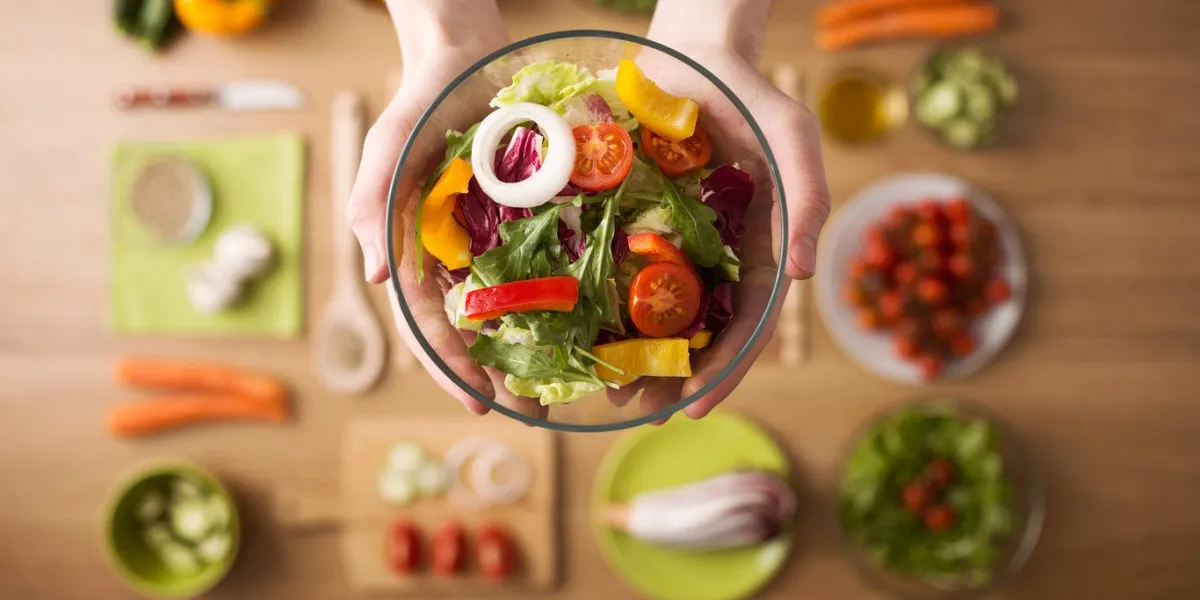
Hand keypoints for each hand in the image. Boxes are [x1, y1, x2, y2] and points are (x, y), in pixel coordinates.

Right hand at [349, 0, 546, 418]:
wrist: (465, 54)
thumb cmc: (418, 101)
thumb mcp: (387, 147)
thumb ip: (371, 205)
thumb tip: (371, 277)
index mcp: (415, 249)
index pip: (429, 321)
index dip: (451, 364)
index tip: (478, 402)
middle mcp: (456, 254)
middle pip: (475, 327)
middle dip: (498, 373)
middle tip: (534, 413)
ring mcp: (496, 239)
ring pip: (514, 306)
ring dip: (534, 350)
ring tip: (565, 388)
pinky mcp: (532, 217)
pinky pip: (548, 264)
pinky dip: (563, 298)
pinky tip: (589, 326)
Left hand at [627, 0, 830, 421]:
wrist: (692, 51)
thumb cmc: (749, 94)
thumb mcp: (792, 138)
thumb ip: (807, 200)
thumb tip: (806, 278)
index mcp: (762, 248)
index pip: (748, 324)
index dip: (727, 369)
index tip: (696, 408)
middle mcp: (718, 255)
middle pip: (701, 332)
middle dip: (675, 378)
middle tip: (638, 413)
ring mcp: (676, 241)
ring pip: (658, 313)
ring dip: (638, 356)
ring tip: (609, 394)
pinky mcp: (636, 221)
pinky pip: (620, 270)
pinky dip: (606, 307)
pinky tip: (582, 334)